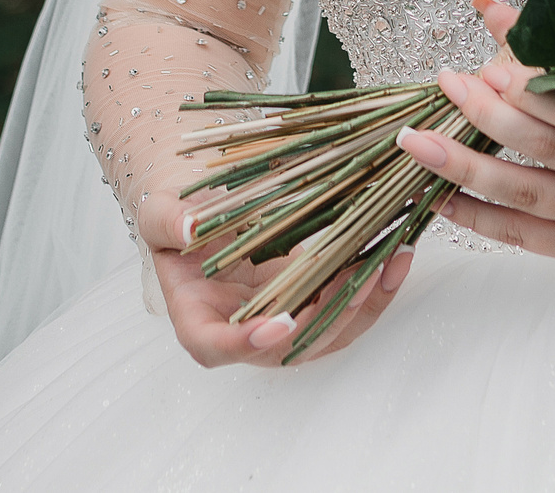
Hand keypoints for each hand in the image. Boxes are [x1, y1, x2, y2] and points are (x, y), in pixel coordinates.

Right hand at [139, 193, 414, 368]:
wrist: (199, 206)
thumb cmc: (175, 214)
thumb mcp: (160, 211)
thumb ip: (171, 221)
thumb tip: (190, 227)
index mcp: (197, 319)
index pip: (216, 347)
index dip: (246, 343)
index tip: (279, 322)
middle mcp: (242, 332)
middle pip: (287, 349)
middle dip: (326, 318)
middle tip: (356, 282)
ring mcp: (279, 319)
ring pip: (326, 333)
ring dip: (362, 305)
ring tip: (390, 264)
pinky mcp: (308, 299)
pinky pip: (343, 306)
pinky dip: (372, 286)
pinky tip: (395, 255)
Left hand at [393, 0, 554, 264]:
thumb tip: (489, 7)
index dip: (537, 89)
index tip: (489, 65)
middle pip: (548, 148)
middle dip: (489, 115)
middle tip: (447, 84)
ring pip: (527, 192)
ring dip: (465, 165)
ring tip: (417, 141)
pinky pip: (520, 234)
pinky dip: (475, 215)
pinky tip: (437, 195)